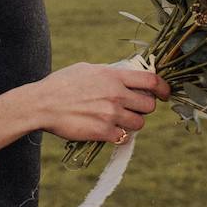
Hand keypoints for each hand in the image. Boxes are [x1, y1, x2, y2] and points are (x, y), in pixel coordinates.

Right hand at [32, 62, 170, 142]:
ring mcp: (111, 114)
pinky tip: (105, 130)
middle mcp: (116, 94)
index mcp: (113, 76)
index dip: (164, 88)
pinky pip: (123, 137)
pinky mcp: (103, 132)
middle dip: (143, 108)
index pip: (151, 80)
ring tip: (116, 119)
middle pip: (149, 106)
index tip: (164, 94)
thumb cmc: (60, 84)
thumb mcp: (87, 69)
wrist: (41, 104)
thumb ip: (109, 73)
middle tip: (131, 108)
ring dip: (131, 123)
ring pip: (139, 123)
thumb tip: (126, 76)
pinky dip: (117, 135)